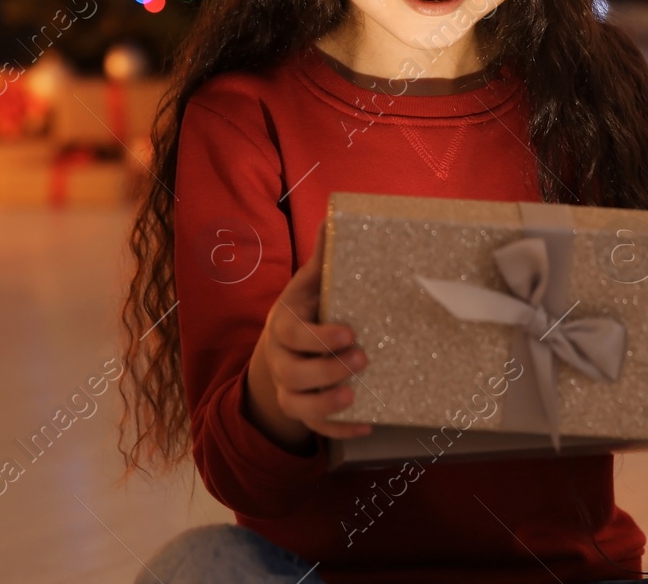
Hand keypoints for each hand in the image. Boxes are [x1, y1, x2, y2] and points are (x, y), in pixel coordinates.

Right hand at [244, 230, 373, 447]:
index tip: (350, 332)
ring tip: (355, 394)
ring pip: (297, 404)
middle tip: (363, 358)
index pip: (292, 333)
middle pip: (292, 372)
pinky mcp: (300, 410)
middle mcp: (280, 358)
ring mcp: (287, 386)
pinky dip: (338, 429)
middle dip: (326, 369)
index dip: (318, 337)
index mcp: (284, 323)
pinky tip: (367, 423)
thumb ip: (324, 257)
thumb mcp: (311, 283)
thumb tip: (335, 218)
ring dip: (326, 403)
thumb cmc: (307, 308)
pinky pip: (313, 428)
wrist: (284, 346)